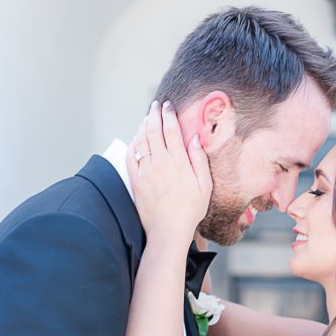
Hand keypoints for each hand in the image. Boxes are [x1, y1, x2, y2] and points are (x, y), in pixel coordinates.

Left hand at [126, 100, 211, 246]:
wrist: (168, 230)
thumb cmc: (191, 210)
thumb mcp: (205, 186)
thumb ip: (200, 160)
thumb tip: (195, 139)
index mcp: (179, 162)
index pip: (171, 130)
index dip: (169, 115)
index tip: (168, 105)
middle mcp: (160, 162)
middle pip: (154, 130)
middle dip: (154, 114)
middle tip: (155, 105)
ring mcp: (145, 170)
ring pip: (141, 140)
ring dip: (143, 125)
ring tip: (147, 116)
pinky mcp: (135, 179)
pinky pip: (131, 155)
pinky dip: (133, 142)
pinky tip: (136, 138)